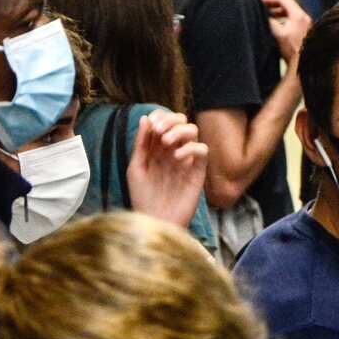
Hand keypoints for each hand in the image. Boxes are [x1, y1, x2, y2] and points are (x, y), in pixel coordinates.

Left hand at [125, 110, 208, 228]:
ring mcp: (186, 160)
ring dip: (180, 131)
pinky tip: (177, 157)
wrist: (155, 221)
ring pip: (193, 131)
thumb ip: (141, 144)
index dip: (160, 117)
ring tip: (166, 142)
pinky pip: (202, 150)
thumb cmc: (143, 198)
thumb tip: (146, 117)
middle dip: (170, 120)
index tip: (152, 124)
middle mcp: (173, 150)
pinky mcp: (198, 171)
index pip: (164, 121)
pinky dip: (191, 148)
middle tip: (159, 132)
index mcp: (158, 148)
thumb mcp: (136, 168)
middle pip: (181, 121)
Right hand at [263, 0, 311, 63]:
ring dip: (278, 11)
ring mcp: (306, 23)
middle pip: (287, 4)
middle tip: (263, 6)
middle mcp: (304, 17)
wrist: (302, 63)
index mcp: (298, 15)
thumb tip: (264, 14)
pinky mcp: (305, 30)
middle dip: (274, 4)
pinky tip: (276, 24)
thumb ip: (270, 21)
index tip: (260, 1)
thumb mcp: (277, 33)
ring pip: (290, 11)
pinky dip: (283, 18)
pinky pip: (293, 19)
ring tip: (268, 15)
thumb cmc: (290, 49)